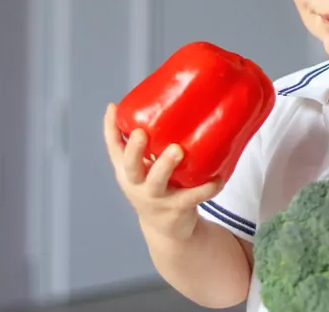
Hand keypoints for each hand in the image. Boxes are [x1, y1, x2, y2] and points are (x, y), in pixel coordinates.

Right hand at [103, 103, 223, 240]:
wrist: (167, 230)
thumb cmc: (159, 186)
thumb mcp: (150, 166)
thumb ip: (156, 141)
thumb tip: (173, 99)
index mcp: (128, 171)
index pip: (114, 148)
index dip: (110, 129)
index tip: (113, 107)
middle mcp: (137, 185)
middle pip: (131, 167)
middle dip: (135, 150)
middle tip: (142, 133)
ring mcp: (156, 199)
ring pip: (157, 182)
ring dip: (166, 166)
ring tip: (177, 150)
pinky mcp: (177, 209)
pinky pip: (193, 197)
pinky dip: (207, 188)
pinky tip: (218, 179)